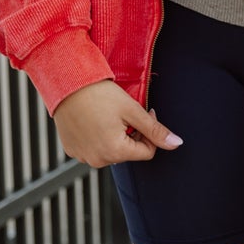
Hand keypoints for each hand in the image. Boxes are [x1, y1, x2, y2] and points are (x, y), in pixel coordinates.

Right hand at [53, 79, 182, 168]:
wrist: (66, 83)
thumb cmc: (99, 94)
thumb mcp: (132, 110)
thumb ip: (155, 130)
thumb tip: (177, 144)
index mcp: (115, 152)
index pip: (147, 152)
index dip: (150, 131)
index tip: (145, 112)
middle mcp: (97, 160)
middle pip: (128, 152)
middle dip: (132, 134)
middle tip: (125, 112)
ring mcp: (82, 156)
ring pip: (110, 150)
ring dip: (115, 136)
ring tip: (107, 114)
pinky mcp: (71, 150)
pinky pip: (92, 148)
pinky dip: (97, 136)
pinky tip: (93, 119)